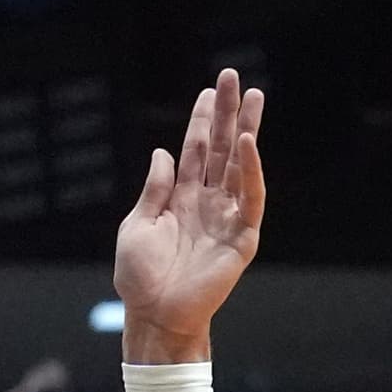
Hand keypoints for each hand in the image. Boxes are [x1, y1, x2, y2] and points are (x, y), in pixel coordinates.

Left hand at [114, 69, 264, 358]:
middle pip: (221, 148)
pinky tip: (249, 143)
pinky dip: (251, 170)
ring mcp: (226, 216)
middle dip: (227, 113)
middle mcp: (206, 201)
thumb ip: (154, 189)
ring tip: (254, 96)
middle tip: (233, 77)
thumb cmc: (140, 276)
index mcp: (180, 198)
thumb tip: (163, 152)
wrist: (154, 314)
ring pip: (240, 164)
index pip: (194, 151)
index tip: (208, 92)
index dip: (201, 122)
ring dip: (247, 130)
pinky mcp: (241, 235)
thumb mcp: (137, 225)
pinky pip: (250, 197)